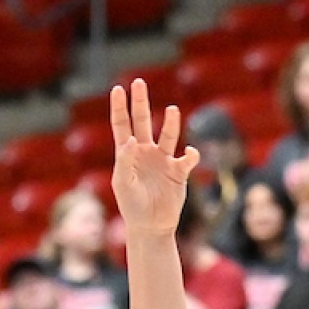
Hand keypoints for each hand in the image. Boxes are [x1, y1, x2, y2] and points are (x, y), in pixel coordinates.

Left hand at [109, 79, 199, 236]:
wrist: (151, 226)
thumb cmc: (132, 206)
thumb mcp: (123, 183)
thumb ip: (124, 161)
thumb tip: (130, 139)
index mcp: (128, 154)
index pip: (122, 125)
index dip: (119, 107)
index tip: (118, 89)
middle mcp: (145, 152)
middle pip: (142, 121)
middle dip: (140, 102)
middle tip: (139, 82)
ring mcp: (163, 160)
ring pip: (168, 135)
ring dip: (171, 122)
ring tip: (172, 110)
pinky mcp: (179, 171)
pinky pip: (187, 158)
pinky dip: (190, 154)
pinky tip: (189, 154)